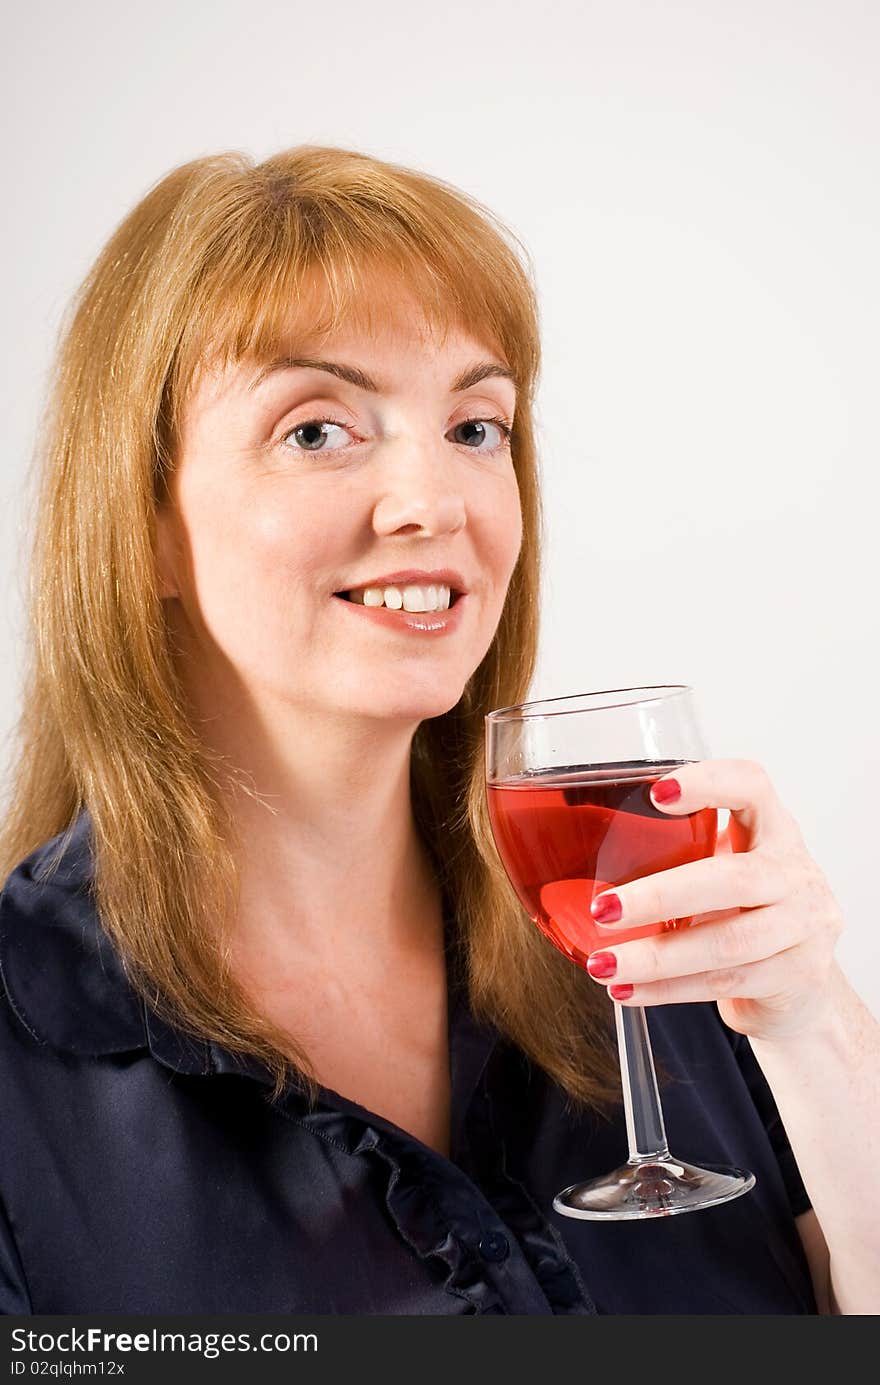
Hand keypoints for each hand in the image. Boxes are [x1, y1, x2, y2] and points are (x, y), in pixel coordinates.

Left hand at [585, 758, 844, 1042]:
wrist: (799, 987)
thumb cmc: (741, 913)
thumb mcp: (719, 869)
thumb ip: (673, 852)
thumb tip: (569, 848)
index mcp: (773, 829)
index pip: (751, 786)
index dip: (709, 783)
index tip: (655, 793)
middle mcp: (796, 872)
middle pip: (733, 879)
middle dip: (660, 896)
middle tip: (602, 909)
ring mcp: (806, 925)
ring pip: (728, 943)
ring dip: (656, 957)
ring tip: (602, 965)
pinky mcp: (800, 974)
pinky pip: (726, 983)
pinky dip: (669, 990)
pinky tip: (628, 991)